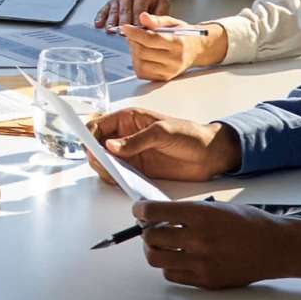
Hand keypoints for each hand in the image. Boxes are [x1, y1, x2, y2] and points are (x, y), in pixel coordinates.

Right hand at [85, 109, 241, 182]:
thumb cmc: (190, 135)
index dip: (90, 135)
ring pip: (105, 162)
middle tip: (103, 164)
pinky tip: (122, 180)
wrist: (211, 155)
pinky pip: (118, 175)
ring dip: (104, 169)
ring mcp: (131, 154)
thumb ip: (136, 140)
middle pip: (97, 146)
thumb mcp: (162, 132)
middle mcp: (126, 136)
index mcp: (129, 119)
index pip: (98, 125)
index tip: (91, 148)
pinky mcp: (138, 170)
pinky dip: (115, 179)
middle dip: (95, 155)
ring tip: (115, 174)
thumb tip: (110, 146)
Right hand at [96, 0, 168, 32]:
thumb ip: (160, 15)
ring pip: (114, 11)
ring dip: (111, 22)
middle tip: (123, 36)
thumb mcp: (162, 2)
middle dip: (123, 25)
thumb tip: (155, 28)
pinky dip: (100, 17)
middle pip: (125, 12)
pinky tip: (98, 24)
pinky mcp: (111, 1)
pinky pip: (104, 9)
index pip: (139, 11)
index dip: (138, 24)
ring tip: (110, 31)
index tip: (137, 35)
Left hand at [120, 11, 227, 81]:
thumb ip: (157, 20)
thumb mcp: (172, 22)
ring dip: (134, 53)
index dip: (135, 33)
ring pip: (140, 64)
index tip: (125, 27)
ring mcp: (170, 71)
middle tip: (132, 34)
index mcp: (178, 43)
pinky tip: (142, 55)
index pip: (151, 39)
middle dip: (133, 41)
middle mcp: (175, 59)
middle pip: (143, 52)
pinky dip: (137, 63)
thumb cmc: (183, 35)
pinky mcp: (164, 78)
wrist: (196, 49)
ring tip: (138, 44)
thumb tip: (143, 17)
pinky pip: (142, 73)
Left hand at [132, 199, 300, 289]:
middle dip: (146, 232)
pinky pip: (172, 276)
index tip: (139, 211)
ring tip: (162, 245)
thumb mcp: (218, 207)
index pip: (155, 212)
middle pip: (151, 238)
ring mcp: (202, 263)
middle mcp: (199, 239)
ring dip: (154, 250)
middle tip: (151, 229)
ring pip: (156, 259)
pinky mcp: (206, 281)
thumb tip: (159, 215)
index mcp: (202, 215)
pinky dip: (169, 267)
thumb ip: (188, 213)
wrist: (276, 247)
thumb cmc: (250, 224)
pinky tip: (178, 259)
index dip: (141, 211)